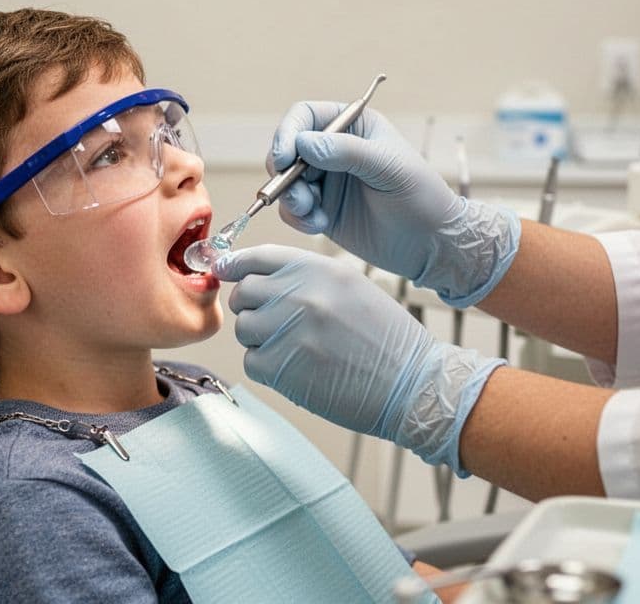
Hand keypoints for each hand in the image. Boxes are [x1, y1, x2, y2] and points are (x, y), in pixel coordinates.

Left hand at [213, 245, 504, 474]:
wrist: (412, 383)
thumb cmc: (385, 336)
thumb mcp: (350, 287)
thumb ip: (303, 276)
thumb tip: (249, 274)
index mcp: (318, 268)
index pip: (257, 256)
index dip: (237, 265)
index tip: (227, 272)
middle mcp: (300, 293)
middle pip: (243, 293)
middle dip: (253, 308)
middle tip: (278, 324)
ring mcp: (288, 330)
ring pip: (244, 329)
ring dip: (261, 340)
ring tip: (296, 349)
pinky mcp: (281, 367)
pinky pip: (251, 361)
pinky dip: (268, 368)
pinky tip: (299, 369)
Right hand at [271, 102, 520, 307]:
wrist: (430, 243)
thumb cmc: (420, 196)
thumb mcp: (388, 167)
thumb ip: (346, 152)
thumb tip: (303, 143)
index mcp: (352, 126)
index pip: (305, 116)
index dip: (288, 133)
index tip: (284, 158)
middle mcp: (333, 150)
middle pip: (286, 149)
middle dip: (283, 172)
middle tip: (296, 194)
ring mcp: (325, 181)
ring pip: (284, 182)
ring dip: (290, 198)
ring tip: (312, 212)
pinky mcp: (320, 210)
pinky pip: (292, 210)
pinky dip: (298, 218)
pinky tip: (320, 225)